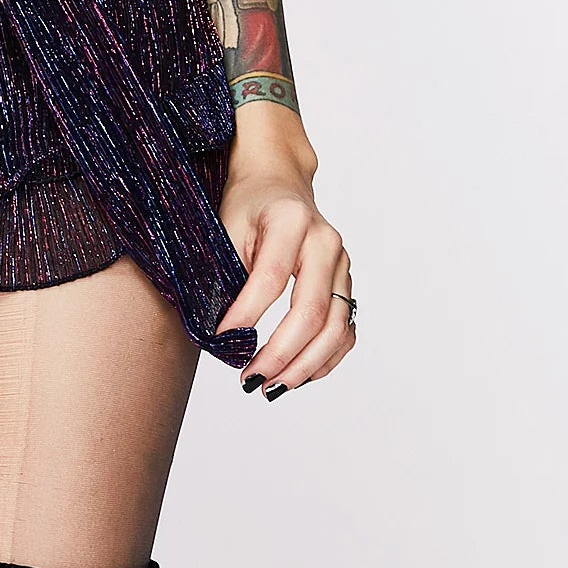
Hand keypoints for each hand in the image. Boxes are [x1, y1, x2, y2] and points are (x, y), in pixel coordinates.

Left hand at [214, 150, 355, 397]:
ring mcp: (343, 264)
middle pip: (312, 310)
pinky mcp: (347, 284)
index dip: (246, 315)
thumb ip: (226, 275)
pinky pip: (345, 331)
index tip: (222, 340)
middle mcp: (325, 242)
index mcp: (291, 221)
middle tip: (251, 379)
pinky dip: (324, 360)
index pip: (270, 278)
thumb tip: (220, 335)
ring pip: (336, 327)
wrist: (277, 180)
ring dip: (305, 365)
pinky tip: (298, 376)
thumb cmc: (248, 204)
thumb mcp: (226, 227)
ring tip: (273, 387)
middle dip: (281, 353)